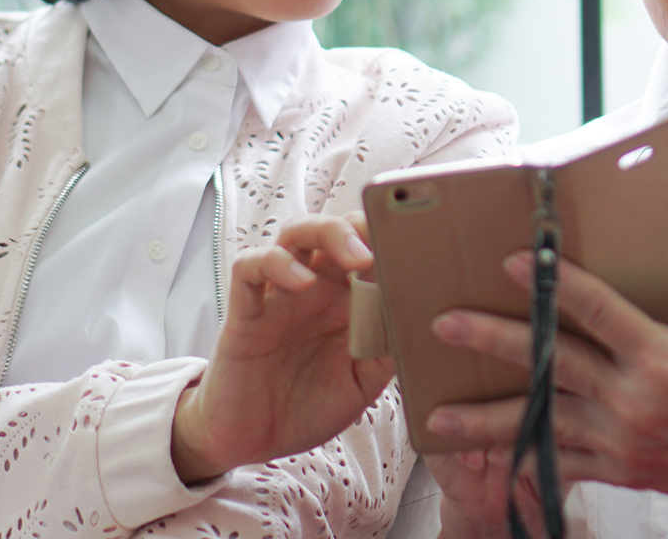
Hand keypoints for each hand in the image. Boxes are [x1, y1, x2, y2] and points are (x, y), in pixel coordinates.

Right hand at [171, 212, 394, 481]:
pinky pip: (248, 268)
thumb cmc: (305, 407)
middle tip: (386, 243)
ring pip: (294, 234)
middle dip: (361, 225)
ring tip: (357, 257)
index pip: (365, 249)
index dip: (387, 238)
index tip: (417, 243)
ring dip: (326, 233)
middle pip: (332, 229)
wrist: (252, 442)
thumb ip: (386, 353)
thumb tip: (423, 325)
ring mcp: (277, 296)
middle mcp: (312, 290)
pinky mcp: (244, 312)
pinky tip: (301, 282)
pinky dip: (274, 263)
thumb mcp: (360, 383)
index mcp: (342, 301)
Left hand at [423, 252, 667, 520]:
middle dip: (494, 341)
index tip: (512, 259)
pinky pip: (563, 464)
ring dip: (486, 418)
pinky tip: (483, 457)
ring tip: (436, 414)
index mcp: (667, 359)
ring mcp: (625, 441)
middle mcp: (636, 402)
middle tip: (446, 322)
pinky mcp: (624, 469)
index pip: (597, 311)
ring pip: (541, 423)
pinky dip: (522, 459)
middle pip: (551, 365)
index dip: (552, 283)